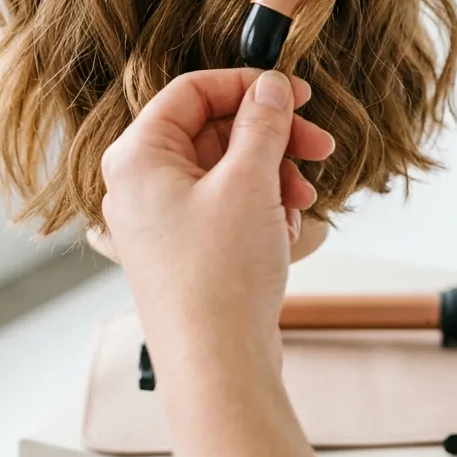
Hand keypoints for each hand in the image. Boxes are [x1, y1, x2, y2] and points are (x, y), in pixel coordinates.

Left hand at [100, 68, 333, 370]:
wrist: (219, 369)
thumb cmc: (218, 280)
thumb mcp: (249, 181)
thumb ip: (263, 123)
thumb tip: (269, 87)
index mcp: (137, 158)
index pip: (192, 92)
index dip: (247, 86)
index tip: (293, 91)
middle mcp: (141, 186)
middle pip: (214, 130)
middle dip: (272, 138)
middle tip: (318, 145)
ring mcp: (162, 220)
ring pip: (227, 169)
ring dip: (273, 175)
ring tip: (302, 198)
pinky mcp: (186, 250)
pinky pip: (228, 206)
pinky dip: (262, 208)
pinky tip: (285, 230)